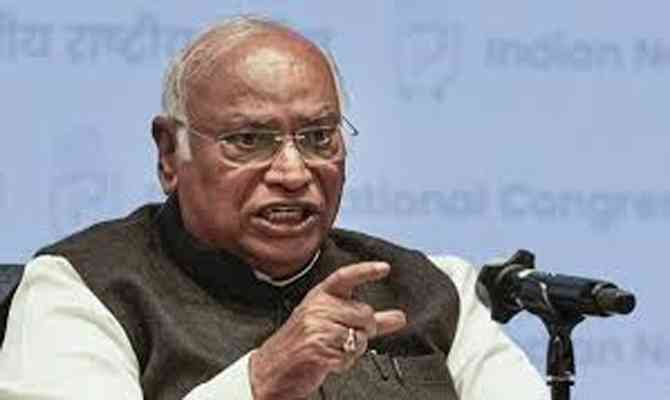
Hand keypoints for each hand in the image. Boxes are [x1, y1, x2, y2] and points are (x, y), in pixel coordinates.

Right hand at [249, 262, 406, 399]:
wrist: (270, 369)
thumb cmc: (301, 343)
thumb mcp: (329, 322)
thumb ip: (365, 320)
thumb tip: (399, 317)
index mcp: (319, 296)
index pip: (345, 277)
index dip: (365, 271)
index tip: (384, 268)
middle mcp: (317, 307)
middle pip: (364, 314)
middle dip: (363, 330)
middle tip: (344, 338)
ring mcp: (315, 327)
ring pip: (359, 338)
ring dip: (352, 350)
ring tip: (332, 349)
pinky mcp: (317, 348)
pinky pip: (348, 356)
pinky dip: (343, 363)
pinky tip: (328, 360)